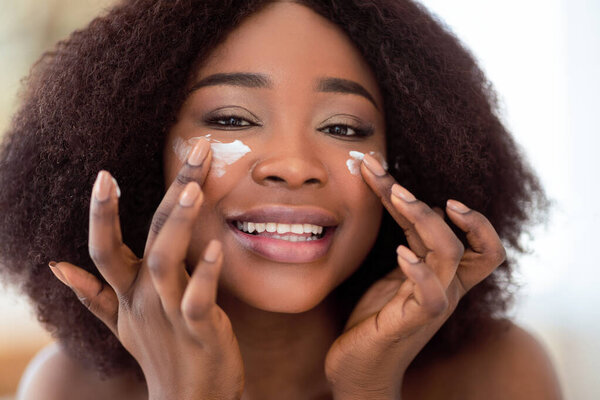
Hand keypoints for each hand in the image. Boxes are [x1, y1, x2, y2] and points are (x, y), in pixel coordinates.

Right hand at [48, 139, 243, 399]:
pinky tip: (217, 247)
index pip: (104, 248)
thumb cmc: (158, 354)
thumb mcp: (120, 324)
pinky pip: (197, 298)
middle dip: (170, 191)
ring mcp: (169, 313)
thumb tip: (57, 266)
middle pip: (148, 237)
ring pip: (165, 261)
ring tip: (194, 189)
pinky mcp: (198, 329)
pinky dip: (205, 274)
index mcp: (127, 293)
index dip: (101, 213)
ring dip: (177, 224)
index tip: (105, 174)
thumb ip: (94, 295)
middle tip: (195, 148)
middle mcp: (143, 298)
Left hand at [324, 154, 505, 399]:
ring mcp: (431, 306)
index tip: (440, 193)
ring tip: (396, 195)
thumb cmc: (376, 319)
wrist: (358, 369)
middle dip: (430, 205)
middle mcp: (445, 288)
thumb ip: (410, 240)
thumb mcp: (394, 270)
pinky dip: (419, 270)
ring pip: (449, 256)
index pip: (477, 243)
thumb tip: (416, 199)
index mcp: (443, 276)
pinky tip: (400, 252)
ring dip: (424, 219)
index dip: (472, 218)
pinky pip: (431, 296)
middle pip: (464, 242)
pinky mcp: (411, 323)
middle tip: (394, 182)